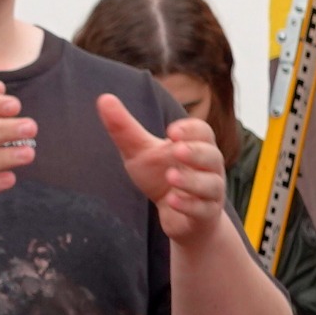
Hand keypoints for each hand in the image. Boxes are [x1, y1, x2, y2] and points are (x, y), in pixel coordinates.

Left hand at [98, 95, 232, 245]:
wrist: (178, 216)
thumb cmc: (160, 177)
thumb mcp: (140, 152)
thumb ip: (124, 128)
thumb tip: (104, 98)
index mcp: (196, 146)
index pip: (203, 132)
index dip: (190, 130)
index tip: (170, 131)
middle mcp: (209, 168)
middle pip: (212, 155)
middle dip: (196, 152)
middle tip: (176, 149)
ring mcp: (210, 192)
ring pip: (211, 184)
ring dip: (191, 180)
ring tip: (171, 176)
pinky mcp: (206, 215)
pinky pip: (203, 209)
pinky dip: (189, 205)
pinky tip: (171, 200)